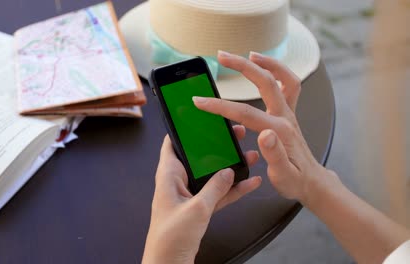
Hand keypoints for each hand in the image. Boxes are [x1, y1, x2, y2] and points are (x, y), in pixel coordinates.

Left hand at [142, 127, 261, 263]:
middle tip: (233, 134)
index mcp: (168, 176)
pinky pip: (218, 193)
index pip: (172, 144)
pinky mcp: (199, 208)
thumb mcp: (196, 209)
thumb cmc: (170, 237)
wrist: (169, 263)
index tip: (199, 118)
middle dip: (216, 147)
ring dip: (230, 167)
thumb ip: (214, 188)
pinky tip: (250, 183)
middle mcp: (178, 182)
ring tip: (249, 155)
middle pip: (198, 158)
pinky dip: (233, 189)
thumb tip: (228, 171)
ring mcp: (189, 195)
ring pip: (212, 175)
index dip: (184, 131)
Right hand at [193, 51, 329, 204]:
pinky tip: (264, 68)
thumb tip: (264, 134)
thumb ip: (274, 155)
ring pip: (281, 78)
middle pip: (265, 82)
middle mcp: (285, 116)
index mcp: (279, 131)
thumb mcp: (282, 176)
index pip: (245, 113)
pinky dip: (278, 71)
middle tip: (222, 56)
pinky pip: (288, 84)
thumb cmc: (295, 180)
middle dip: (242, 66)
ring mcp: (289, 112)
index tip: (199, 101)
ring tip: (247, 53)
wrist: (312, 181)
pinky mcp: (289, 113)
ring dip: (265, 62)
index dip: (220, 106)